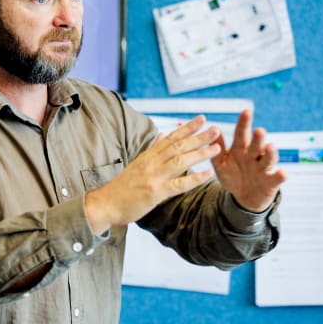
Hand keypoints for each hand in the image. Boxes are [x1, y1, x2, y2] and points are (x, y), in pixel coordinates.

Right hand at [85, 115, 220, 233]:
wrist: (106, 204)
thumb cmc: (122, 187)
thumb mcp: (136, 164)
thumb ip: (152, 149)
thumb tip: (162, 135)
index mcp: (148, 156)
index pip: (171, 137)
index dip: (187, 128)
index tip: (202, 119)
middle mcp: (151, 163)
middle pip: (178, 145)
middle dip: (198, 136)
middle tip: (216, 129)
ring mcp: (153, 176)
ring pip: (180, 160)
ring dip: (200, 153)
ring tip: (216, 148)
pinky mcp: (155, 192)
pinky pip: (178, 184)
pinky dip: (194, 178)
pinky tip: (207, 174)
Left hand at [210, 109, 286, 211]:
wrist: (243, 197)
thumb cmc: (233, 177)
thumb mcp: (221, 165)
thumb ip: (217, 150)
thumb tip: (213, 130)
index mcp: (240, 150)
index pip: (242, 134)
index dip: (244, 124)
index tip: (246, 112)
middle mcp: (254, 156)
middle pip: (256, 145)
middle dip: (258, 138)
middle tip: (259, 130)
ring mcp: (263, 168)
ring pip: (268, 158)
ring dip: (270, 153)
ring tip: (270, 147)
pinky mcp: (271, 181)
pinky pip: (276, 178)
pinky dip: (280, 175)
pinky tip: (282, 172)